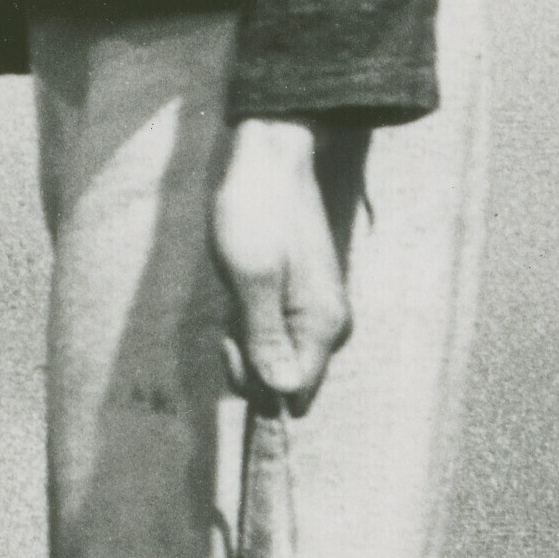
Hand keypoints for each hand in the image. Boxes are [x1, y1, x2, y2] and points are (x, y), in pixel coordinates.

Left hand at [212, 116, 356, 403]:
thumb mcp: (250, 278)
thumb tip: (282, 395)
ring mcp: (315, 314)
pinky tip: (240, 285)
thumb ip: (265, 338)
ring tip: (236, 290)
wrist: (269, 160)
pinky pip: (271, 332)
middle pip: (282, 381)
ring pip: (272, 356)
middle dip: (247, 357)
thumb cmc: (255, 213)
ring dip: (244, 334)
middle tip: (231, 310)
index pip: (294, 397)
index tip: (232, 340)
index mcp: (323, 328)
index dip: (256, 382)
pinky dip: (248, 317)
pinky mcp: (301, 299)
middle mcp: (328, 328)